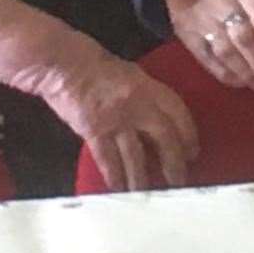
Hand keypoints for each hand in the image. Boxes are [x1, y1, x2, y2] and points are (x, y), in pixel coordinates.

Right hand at [38, 42, 199, 191]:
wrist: (60, 61)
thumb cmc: (91, 59)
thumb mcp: (126, 70)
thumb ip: (142, 91)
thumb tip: (153, 113)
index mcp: (146, 84)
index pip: (176, 111)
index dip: (188, 133)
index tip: (192, 150)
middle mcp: (136, 104)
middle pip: (164, 137)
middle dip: (174, 162)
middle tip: (178, 180)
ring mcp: (115, 119)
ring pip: (136, 155)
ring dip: (142, 178)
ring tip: (146, 193)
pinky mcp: (94, 131)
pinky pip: (108, 159)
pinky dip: (114, 175)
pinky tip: (118, 188)